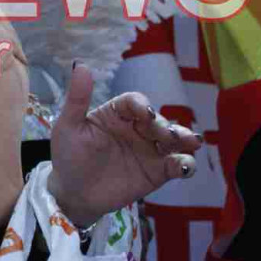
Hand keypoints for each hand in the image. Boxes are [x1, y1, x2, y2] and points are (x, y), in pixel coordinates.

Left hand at [47, 63, 199, 231]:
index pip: (133, 102)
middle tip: (168, 135)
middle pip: (157, 121)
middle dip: (165, 126)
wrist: (73, 194)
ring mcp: (149, 149)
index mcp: (116, 113)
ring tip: (192, 142)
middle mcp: (136, 128)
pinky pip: (175, 164)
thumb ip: (77, 99)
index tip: (144, 113)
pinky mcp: (157, 172)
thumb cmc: (68, 156)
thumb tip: (81, 66)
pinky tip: (186, 166)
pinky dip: (185, 163)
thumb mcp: (68, 127)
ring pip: (173, 140)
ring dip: (184, 139)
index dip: (140, 105)